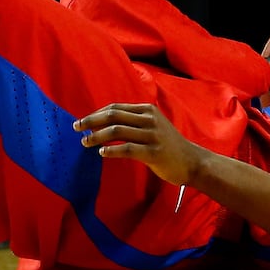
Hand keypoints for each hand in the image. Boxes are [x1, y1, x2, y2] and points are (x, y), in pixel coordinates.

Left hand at [72, 103, 204, 186]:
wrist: (192, 162)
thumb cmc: (168, 145)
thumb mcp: (152, 125)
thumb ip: (133, 121)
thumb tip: (102, 123)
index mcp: (147, 110)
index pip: (115, 108)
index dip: (96, 113)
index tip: (82, 121)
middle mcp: (149, 119)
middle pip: (113, 116)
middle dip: (91, 121)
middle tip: (76, 128)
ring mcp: (153, 135)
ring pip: (117, 131)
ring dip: (97, 136)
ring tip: (85, 142)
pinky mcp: (154, 152)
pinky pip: (127, 149)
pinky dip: (112, 150)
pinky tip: (101, 153)